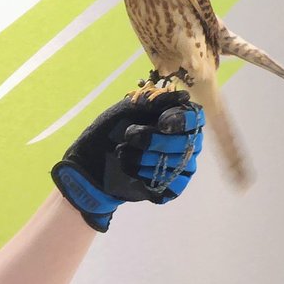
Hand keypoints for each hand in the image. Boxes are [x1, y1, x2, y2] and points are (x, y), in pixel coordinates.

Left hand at [51, 91, 203, 230]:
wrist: (89, 163)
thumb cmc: (108, 132)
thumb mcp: (126, 110)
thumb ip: (154, 102)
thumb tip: (183, 97)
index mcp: (174, 119)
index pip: (194, 118)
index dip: (181, 121)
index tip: (161, 123)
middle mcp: (183, 142)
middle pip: (186, 143)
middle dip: (156, 141)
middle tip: (129, 136)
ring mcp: (177, 166)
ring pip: (177, 164)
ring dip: (146, 158)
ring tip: (122, 153)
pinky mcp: (168, 186)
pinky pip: (173, 185)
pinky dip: (148, 178)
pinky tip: (131, 171)